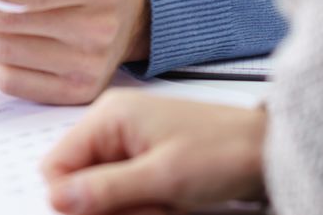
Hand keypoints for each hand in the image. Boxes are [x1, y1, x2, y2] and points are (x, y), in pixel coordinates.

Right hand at [41, 91, 266, 212]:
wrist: (266, 150)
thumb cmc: (223, 152)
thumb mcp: (162, 177)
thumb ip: (106, 189)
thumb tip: (56, 198)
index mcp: (110, 116)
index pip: (57, 166)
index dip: (73, 200)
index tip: (109, 213)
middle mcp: (114, 125)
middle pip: (81, 182)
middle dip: (109, 207)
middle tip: (149, 209)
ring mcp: (130, 142)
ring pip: (104, 194)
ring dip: (130, 210)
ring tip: (164, 206)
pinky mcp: (145, 160)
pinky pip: (125, 193)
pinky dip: (142, 206)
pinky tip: (168, 205)